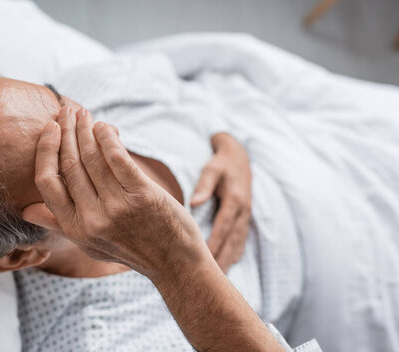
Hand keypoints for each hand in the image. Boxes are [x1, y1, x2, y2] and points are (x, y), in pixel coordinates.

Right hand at [27, 106, 206, 279]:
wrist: (175, 263)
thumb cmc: (131, 249)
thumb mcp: (90, 245)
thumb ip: (59, 225)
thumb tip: (27, 210)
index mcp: (75, 229)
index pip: (48, 183)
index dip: (45, 151)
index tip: (49, 129)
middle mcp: (93, 219)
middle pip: (70, 164)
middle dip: (65, 132)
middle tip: (65, 111)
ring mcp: (118, 207)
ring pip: (92, 158)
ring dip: (85, 130)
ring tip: (83, 114)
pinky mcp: (142, 195)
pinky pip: (118, 158)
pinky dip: (108, 137)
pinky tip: (104, 126)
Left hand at [190, 133, 251, 272]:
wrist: (239, 156)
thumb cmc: (221, 163)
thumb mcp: (212, 169)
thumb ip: (204, 185)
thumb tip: (194, 203)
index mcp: (234, 201)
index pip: (222, 229)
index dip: (213, 246)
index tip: (202, 262)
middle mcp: (242, 212)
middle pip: (231, 243)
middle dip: (221, 262)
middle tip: (208, 282)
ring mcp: (245, 217)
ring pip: (237, 245)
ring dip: (227, 262)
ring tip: (215, 282)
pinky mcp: (243, 220)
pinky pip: (239, 242)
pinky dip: (232, 255)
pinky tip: (224, 268)